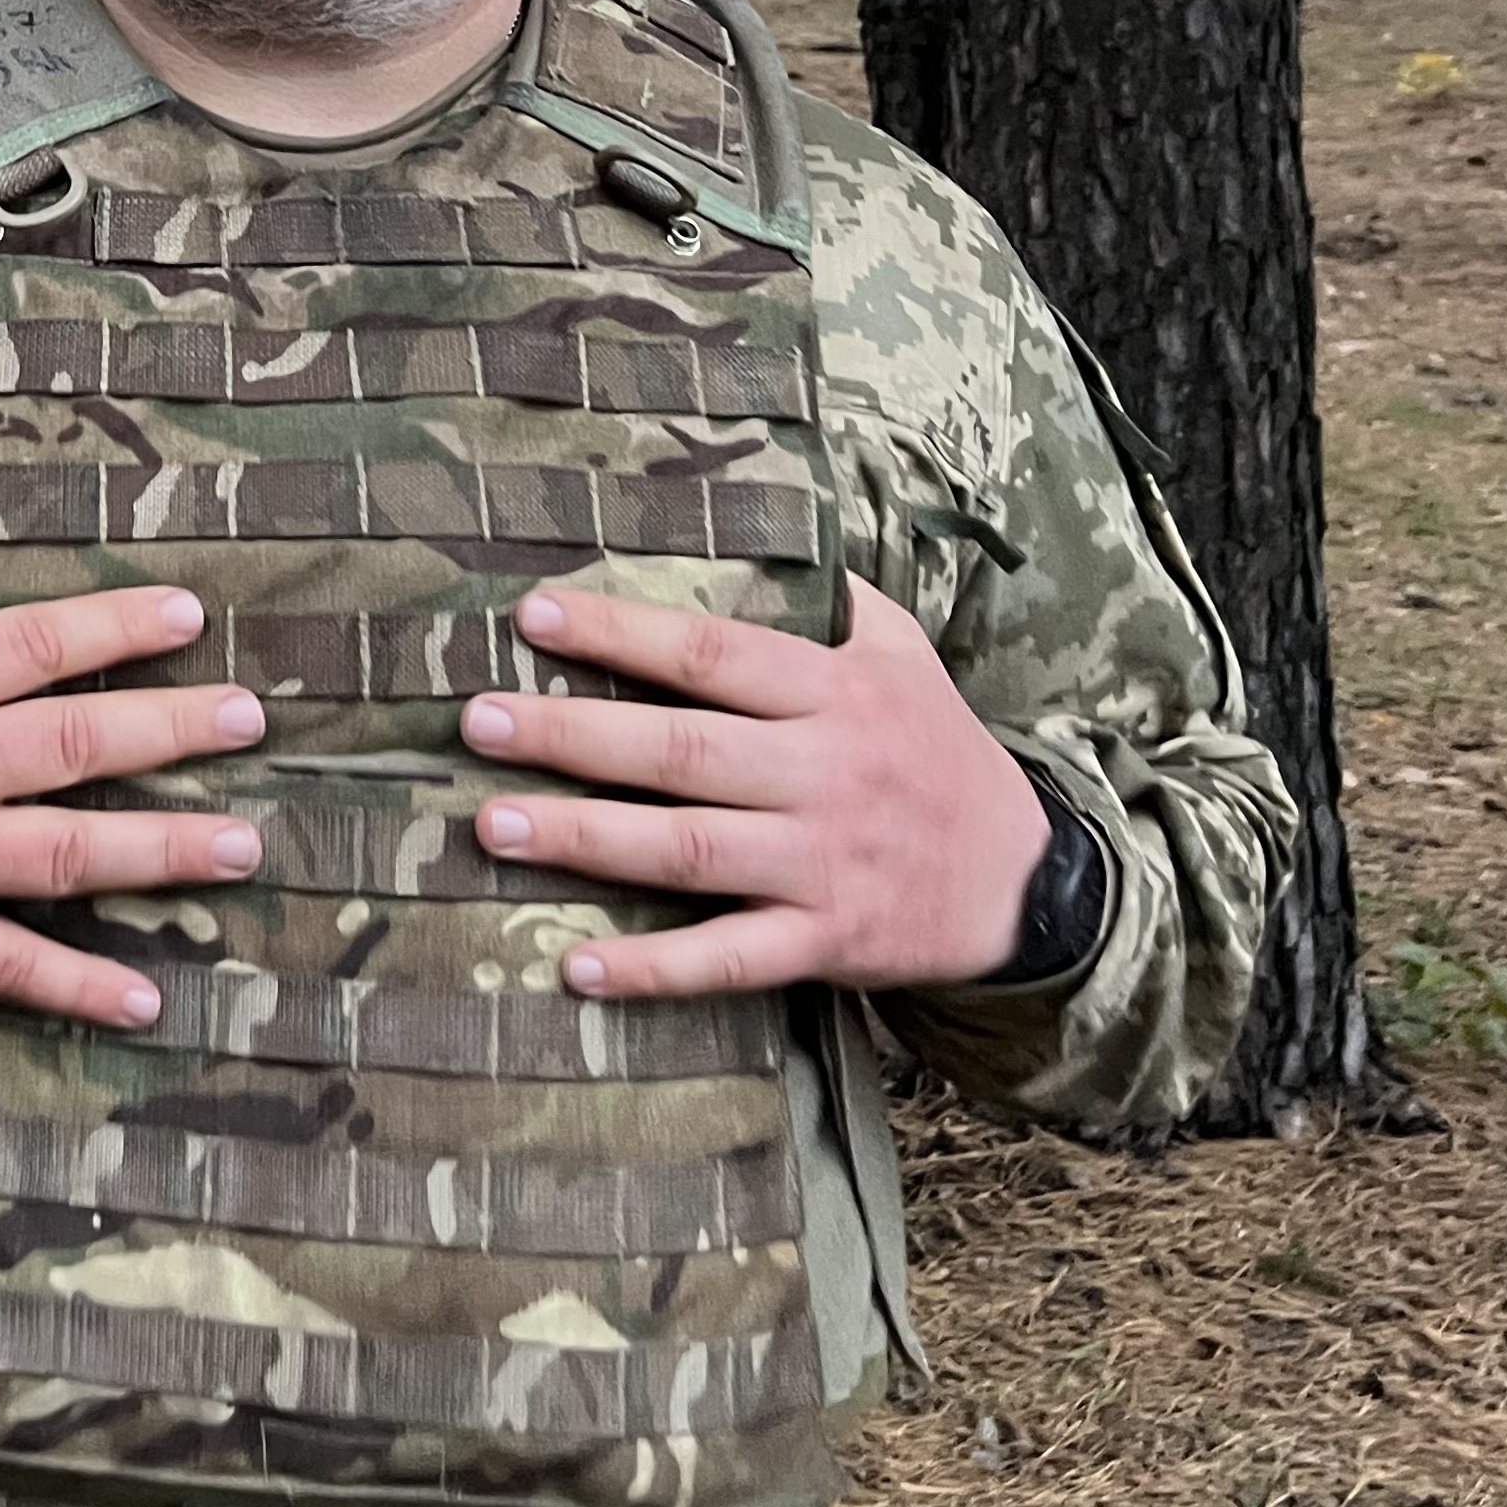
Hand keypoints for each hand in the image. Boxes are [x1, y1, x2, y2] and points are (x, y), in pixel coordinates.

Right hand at [0, 521, 265, 1027]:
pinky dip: (74, 984)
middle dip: (170, 730)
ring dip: (159, 852)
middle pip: (72, 746)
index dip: (116, 627)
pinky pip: (0, 967)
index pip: (32, 647)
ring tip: (241, 847)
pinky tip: (145, 996)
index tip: (189, 613)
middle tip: (250, 720)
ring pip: (61, 855)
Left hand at [459, 577, 1049, 997]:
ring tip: (494, 825)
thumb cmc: (942, 757)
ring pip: (690, 849)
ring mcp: (822, 863)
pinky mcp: (826, 942)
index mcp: (835, 695)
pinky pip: (730, 958)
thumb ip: (844, 603)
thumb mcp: (908, 661)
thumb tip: (790, 537)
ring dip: (586, 838)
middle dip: (574, 733)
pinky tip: (576, 967)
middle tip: (477, 722)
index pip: (714, 654)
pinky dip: (654, 969)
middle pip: (683, 749)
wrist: (1029, 883)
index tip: (534, 614)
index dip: (624, 632)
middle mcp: (823, 774)